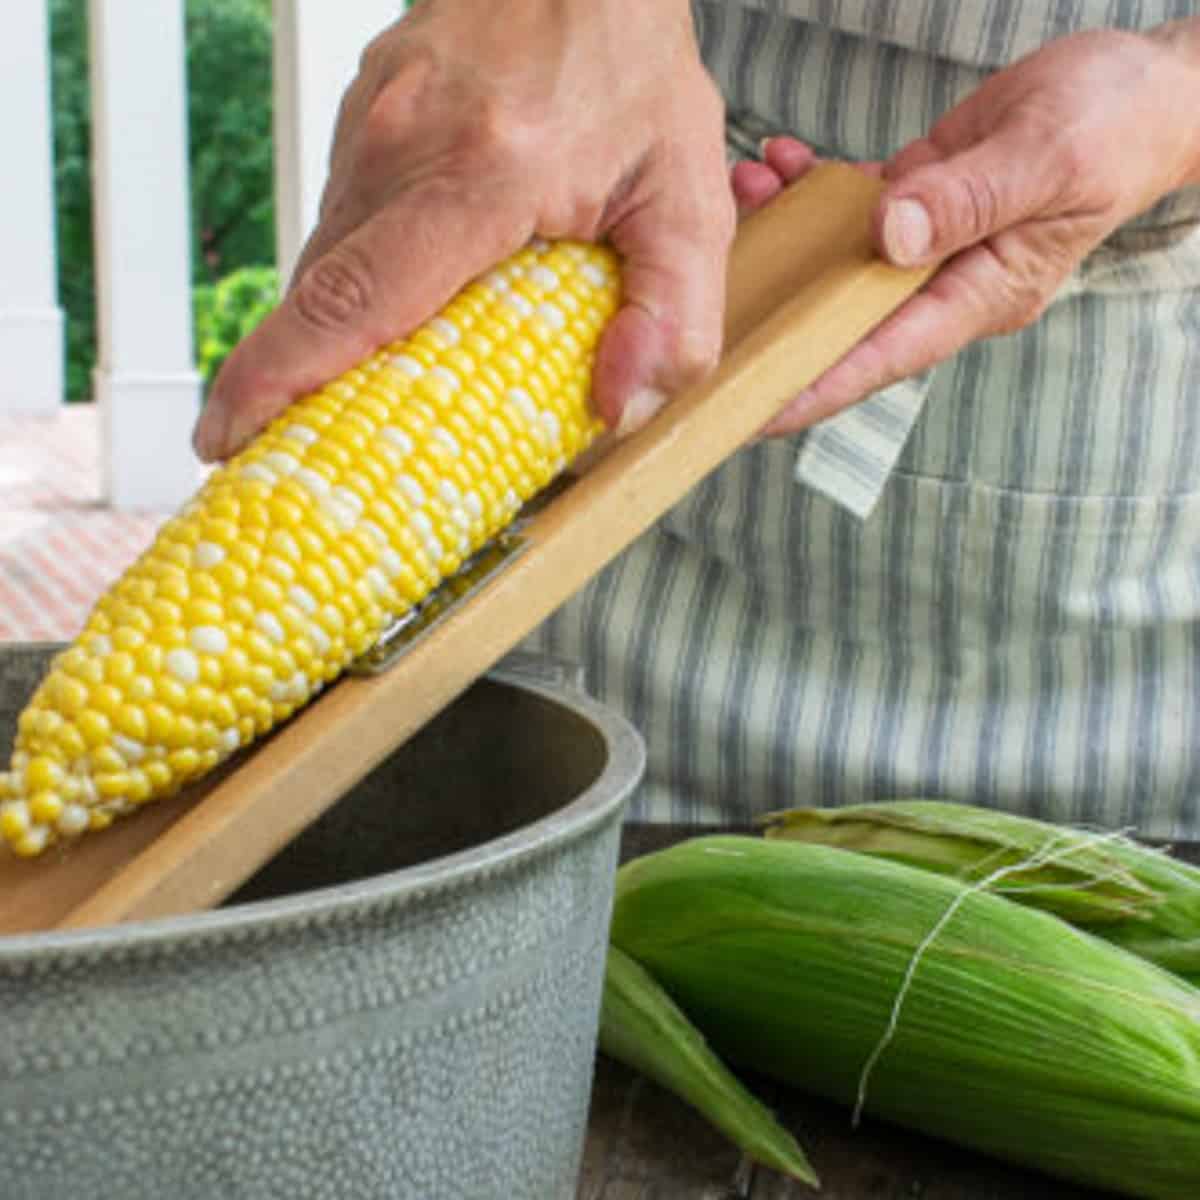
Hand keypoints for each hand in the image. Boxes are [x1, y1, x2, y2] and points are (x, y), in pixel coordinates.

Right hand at [193, 0, 733, 460]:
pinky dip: (355, 282)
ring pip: (326, 259)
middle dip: (287, 385)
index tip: (230, 439)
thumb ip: (674, 310)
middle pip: (319, 293)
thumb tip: (621, 407)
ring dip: (327, 336)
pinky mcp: (366, 115)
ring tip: (339, 401)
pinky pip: (345, 222)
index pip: (352, 296)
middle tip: (283, 455)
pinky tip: (389, 317)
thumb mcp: (689, 195)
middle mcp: (400, 143)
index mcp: (478, 172)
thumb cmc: (632, 65)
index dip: (278, 380)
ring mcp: (370, 122)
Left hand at [733, 24, 1199, 437]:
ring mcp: (923, 249)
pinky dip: (806, 188)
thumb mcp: (1049, 157)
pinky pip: (844, 211)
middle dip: (770, 318)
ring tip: (742, 190)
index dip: (809, 387)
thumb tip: (889, 236)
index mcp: (978, 297)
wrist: (1139, 90)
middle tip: (697, 317)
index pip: (879, 359)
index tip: (746, 408)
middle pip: (838, 324)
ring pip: (831, 263)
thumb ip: (969, 199)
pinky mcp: (913, 208)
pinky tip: (777, 162)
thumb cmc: (1115, 127)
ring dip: (779, 235)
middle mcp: (941, 285)